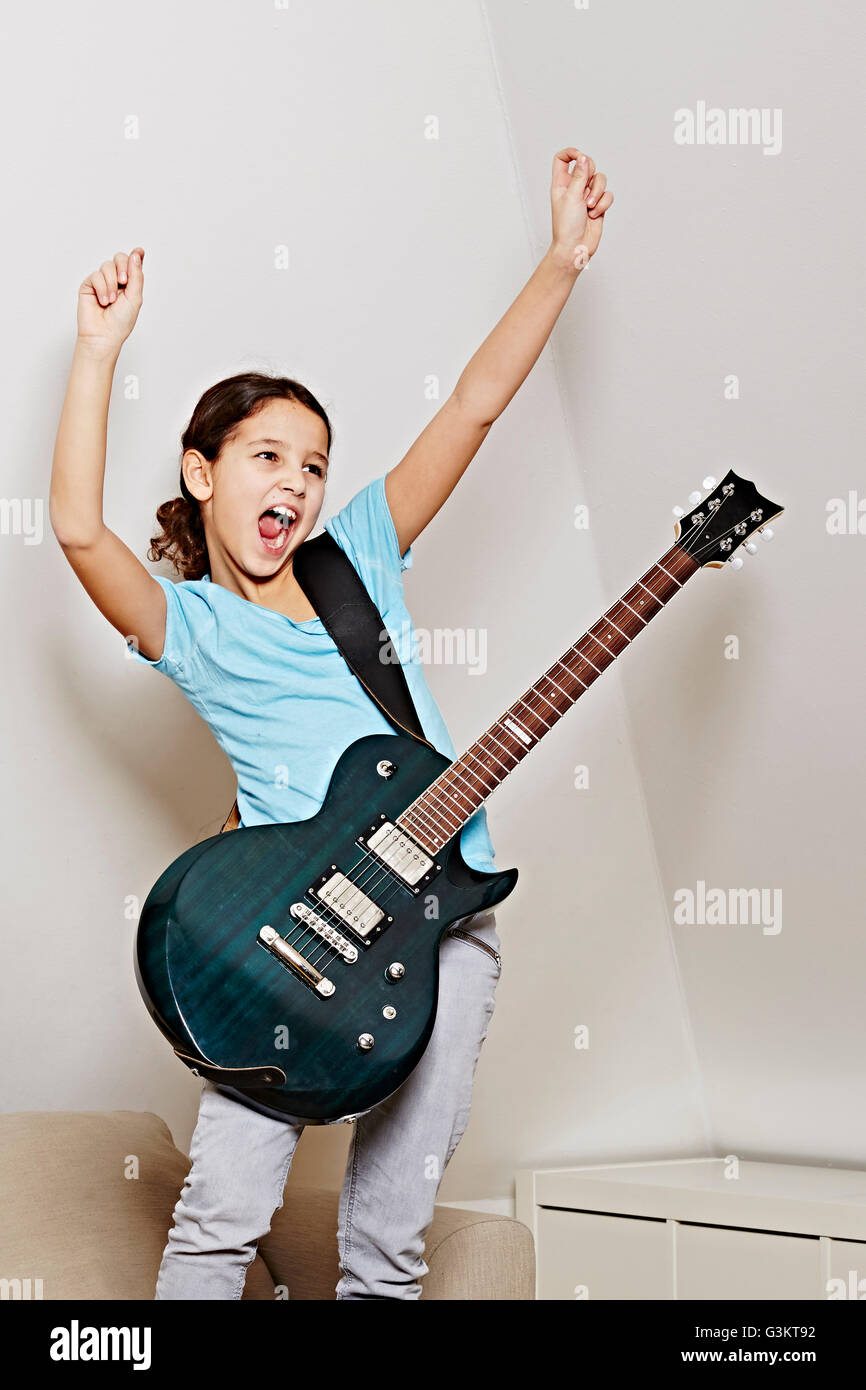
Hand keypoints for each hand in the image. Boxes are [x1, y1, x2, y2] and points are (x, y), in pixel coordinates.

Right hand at [77, 247, 144, 351]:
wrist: (104, 335)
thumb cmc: (121, 322)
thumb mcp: (135, 297)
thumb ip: (136, 275)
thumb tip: (136, 254)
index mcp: (130, 284)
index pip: (133, 264)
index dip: (136, 256)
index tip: (140, 251)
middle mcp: (116, 280)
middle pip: (120, 258)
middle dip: (123, 267)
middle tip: (124, 282)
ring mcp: (102, 281)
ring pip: (107, 266)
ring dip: (111, 283)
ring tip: (111, 301)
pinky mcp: (89, 285)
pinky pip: (96, 275)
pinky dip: (101, 288)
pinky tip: (103, 301)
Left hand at [549, 148, 612, 270]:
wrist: (575, 247)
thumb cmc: (566, 226)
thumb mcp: (571, 196)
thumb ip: (579, 175)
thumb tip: (583, 157)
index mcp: (561, 183)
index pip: (563, 159)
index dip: (571, 153)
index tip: (580, 157)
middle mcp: (574, 187)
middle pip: (588, 165)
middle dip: (591, 175)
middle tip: (585, 190)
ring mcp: (587, 196)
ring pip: (600, 180)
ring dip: (597, 193)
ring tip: (589, 207)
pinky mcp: (598, 205)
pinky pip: (608, 195)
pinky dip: (603, 204)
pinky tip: (594, 214)